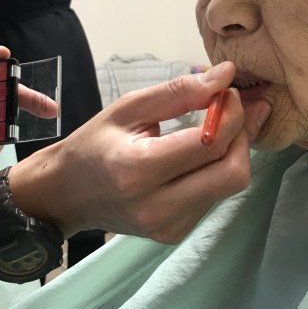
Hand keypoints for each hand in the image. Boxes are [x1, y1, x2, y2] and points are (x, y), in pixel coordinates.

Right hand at [10, 62, 271, 243]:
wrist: (64, 196)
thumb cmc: (92, 145)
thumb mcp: (127, 108)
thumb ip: (179, 92)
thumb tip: (226, 75)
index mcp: (138, 170)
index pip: (210, 144)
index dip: (233, 114)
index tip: (229, 92)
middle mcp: (157, 206)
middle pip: (233, 173)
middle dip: (244, 136)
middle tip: (234, 110)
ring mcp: (169, 226)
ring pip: (229, 186)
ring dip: (233, 152)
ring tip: (220, 126)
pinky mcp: (175, 234)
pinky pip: (214, 198)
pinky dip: (216, 171)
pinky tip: (202, 154)